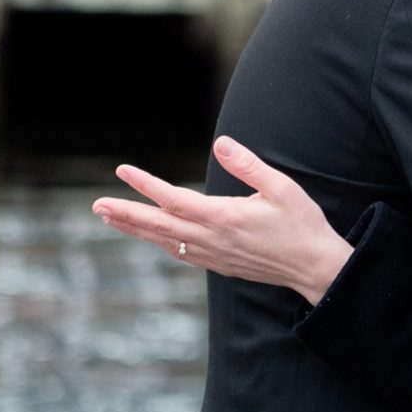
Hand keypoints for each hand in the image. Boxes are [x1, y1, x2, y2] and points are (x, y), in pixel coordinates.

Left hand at [91, 137, 353, 305]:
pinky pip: (179, 253)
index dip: (145, 185)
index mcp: (225, 218)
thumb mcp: (282, 187)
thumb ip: (248, 165)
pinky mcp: (219, 264)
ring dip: (135, 229)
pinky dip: (159, 242)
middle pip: (158, 226)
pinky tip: (151, 236)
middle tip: (97, 205)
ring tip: (111, 218)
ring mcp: (213, 256)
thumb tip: (220, 143)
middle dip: (126, 214)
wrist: (314, 268)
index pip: (174, 199)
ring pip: (164, 242)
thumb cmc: (302, 224)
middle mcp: (212, 239)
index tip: (123, 171)